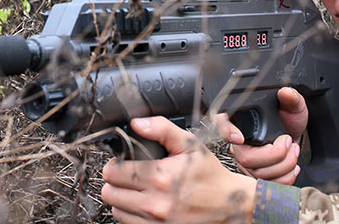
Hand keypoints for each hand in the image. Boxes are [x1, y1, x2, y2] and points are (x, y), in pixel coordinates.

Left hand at [101, 117, 255, 223]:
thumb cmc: (209, 174)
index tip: (125, 161)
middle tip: (129, 174)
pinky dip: (131, 213)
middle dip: (116, 180)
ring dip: (122, 198)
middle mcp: (154, 204)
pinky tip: (143, 203)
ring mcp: (155, 223)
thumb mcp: (190, 145)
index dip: (116, 163)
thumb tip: (136, 124)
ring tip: (137, 189)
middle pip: (109, 192)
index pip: (112, 172)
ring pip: (116, 209)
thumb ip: (161, 129)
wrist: (230, 204)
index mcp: (159, 177)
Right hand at [214, 87, 308, 184]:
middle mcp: (238, 141)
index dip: (227, 131)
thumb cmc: (289, 119)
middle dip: (274, 155)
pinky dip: (284, 178)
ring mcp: (245, 161)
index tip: (239, 138)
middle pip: (245, 157)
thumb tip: (286, 92)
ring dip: (283, 166)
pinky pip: (265, 184)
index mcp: (241, 118)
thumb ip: (292, 99)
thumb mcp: (294, 106)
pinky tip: (292, 167)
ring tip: (293, 152)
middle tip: (288, 143)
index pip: (222, 122)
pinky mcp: (254, 175)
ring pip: (257, 173)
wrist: (296, 136)